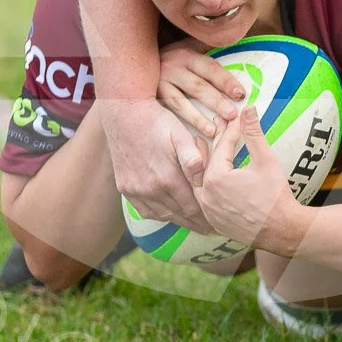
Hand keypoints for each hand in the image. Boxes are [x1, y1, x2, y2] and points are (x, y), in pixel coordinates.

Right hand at [101, 99, 212, 232]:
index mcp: (167, 178)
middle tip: (210, 229)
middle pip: (179, 215)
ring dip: (179, 220)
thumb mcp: (180, 133)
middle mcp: (150, 189)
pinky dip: (159, 215)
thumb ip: (193, 158)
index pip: (192, 208)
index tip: (217, 224)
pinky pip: (144, 210)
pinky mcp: (125, 188)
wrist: (124, 112)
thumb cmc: (157, 120)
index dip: (206, 218)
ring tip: (193, 224)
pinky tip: (169, 214)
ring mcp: (135, 190)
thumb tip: (203, 180)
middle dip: (196, 223)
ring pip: (162, 215)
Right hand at [155, 45, 250, 139]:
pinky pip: (167, 111)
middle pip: (197, 86)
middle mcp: (173, 67)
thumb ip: (207, 46)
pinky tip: (191, 134)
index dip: (225, 81)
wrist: (137, 60)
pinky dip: (179, 122)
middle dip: (216, 101)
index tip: (241, 94)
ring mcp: (160, 83)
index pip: (210, 68)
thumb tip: (232, 41)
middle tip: (232, 115)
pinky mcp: (150, 96)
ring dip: (197, 118)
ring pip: (180, 102)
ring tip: (213, 131)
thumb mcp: (188, 46)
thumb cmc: (173, 57)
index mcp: (187, 54)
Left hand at [190, 108, 297, 248]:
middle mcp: (206, 196)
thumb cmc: (276, 195)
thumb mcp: (265, 160)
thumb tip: (248, 108)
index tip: (237, 117)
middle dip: (216, 142)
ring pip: (203, 181)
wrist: (283, 231)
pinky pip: (206, 198)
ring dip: (206, 163)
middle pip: (209, 163)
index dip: (231, 130)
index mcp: (216, 179)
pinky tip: (211, 176)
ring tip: (205, 146)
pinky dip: (208, 184)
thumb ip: (253, 133)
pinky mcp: (214, 222)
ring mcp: (208, 211)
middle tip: (218, 124)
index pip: (221, 147)